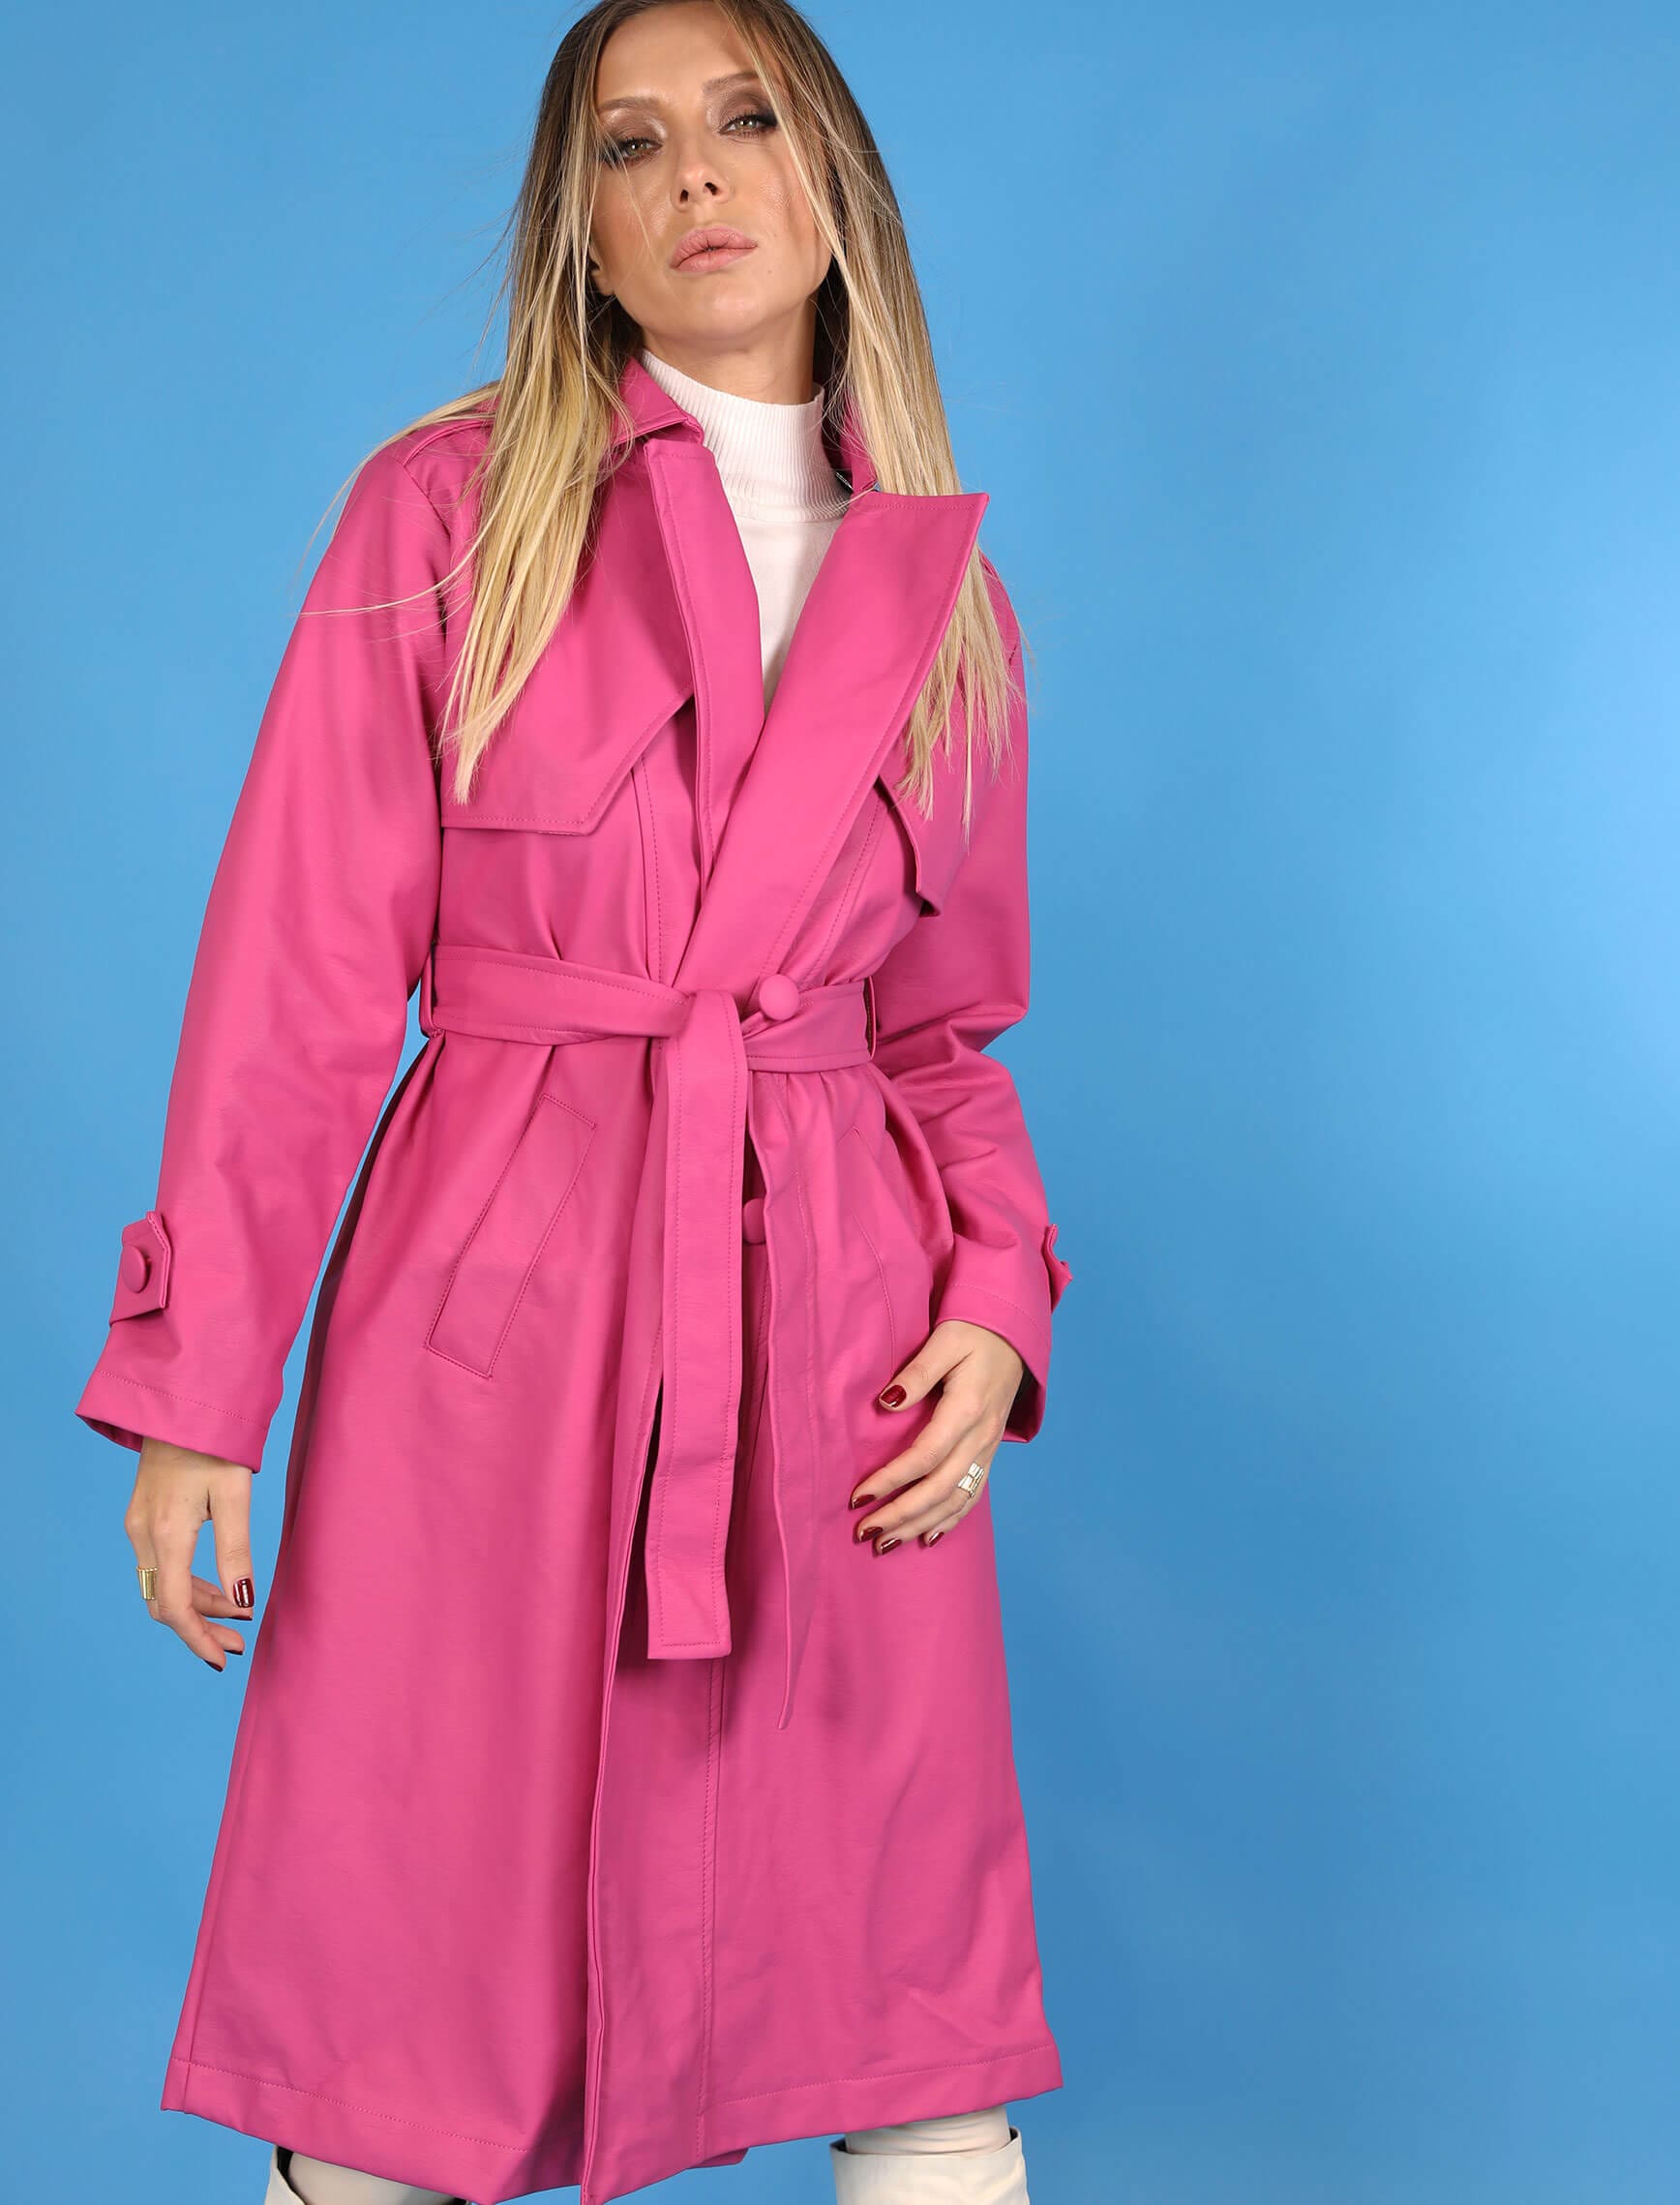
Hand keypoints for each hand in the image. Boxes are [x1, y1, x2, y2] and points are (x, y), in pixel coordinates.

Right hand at [123, 1439, 258, 1671]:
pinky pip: (160, 1566)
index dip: (199, 1639)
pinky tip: (216, 1586)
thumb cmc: (215, 1444)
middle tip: (237, 1642)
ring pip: (162, 1586)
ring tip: (236, 1616)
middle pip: (165, 1603)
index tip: (224, 1659)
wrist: (180, 1405)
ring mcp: (137, 1526)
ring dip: (196, 1605)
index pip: (176, 1607)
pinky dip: (186, 1582)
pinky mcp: (141, 1517)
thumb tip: (242, 1604)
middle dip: (200, 1628)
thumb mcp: (235, 1496)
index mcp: (167, 1533)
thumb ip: (237, 1553)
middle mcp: (143, 1534)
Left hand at [849, 1319, 1024, 1550]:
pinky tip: (929, 1536)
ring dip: (920, 1524)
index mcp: (966, 1410)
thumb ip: (918, 1373)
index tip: (859, 1497)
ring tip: (887, 1543)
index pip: (924, 1457)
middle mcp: (980, 1437)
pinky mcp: (989, 1452)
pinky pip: (974, 1494)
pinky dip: (951, 1520)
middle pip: (939, 1488)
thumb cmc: (974, 1334)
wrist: (1013, 1336)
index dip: (891, 1480)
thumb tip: (888, 1402)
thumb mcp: (945, 1341)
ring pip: (956, 1499)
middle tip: (865, 1531)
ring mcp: (988, 1448)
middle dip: (901, 1514)